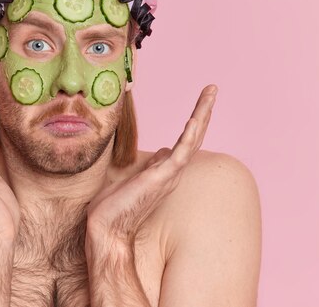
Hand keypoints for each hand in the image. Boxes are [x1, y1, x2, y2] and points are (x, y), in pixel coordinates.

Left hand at [85, 84, 217, 247]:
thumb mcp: (131, 175)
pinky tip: (195, 119)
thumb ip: (149, 163)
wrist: (106, 230)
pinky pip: (181, 154)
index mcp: (163, 170)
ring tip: (210, 93)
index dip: (194, 120)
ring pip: (191, 140)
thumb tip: (162, 151)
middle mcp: (170, 171)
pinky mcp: (161, 179)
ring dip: (202, 115)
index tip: (201, 101)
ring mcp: (168, 175)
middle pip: (193, 136)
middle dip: (203, 111)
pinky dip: (189, 136)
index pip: (184, 140)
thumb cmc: (113, 207)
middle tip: (212, 89)